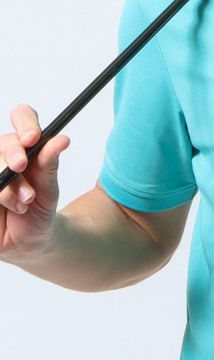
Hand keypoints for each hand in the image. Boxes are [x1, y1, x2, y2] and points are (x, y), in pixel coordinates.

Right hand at [0, 105, 69, 261]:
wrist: (29, 243)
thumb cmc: (40, 211)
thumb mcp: (49, 189)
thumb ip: (49, 164)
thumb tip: (61, 140)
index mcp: (25, 146)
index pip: (22, 117)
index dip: (25, 122)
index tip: (33, 137)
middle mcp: (4, 156)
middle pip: (3, 141)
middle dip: (13, 153)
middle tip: (21, 166)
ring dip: (7, 185)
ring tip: (25, 202)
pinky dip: (0, 196)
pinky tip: (8, 208)